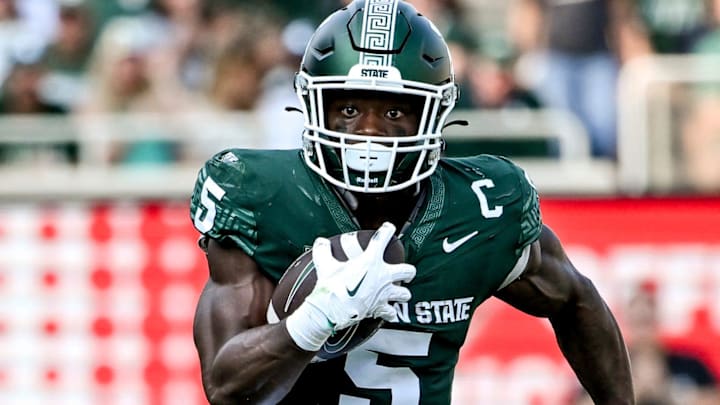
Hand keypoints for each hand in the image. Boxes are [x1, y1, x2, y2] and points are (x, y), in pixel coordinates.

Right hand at [285, 222, 415, 350]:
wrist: (332, 311)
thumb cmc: (331, 287)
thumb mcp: (325, 264)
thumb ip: (323, 251)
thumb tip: (321, 242)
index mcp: (370, 261)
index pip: (382, 240)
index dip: (388, 230)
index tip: (389, 228)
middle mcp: (382, 276)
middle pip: (406, 271)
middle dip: (408, 271)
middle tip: (405, 272)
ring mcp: (383, 294)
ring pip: (404, 293)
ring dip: (403, 293)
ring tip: (400, 292)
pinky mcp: (379, 309)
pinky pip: (391, 312)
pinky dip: (390, 312)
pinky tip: (389, 312)